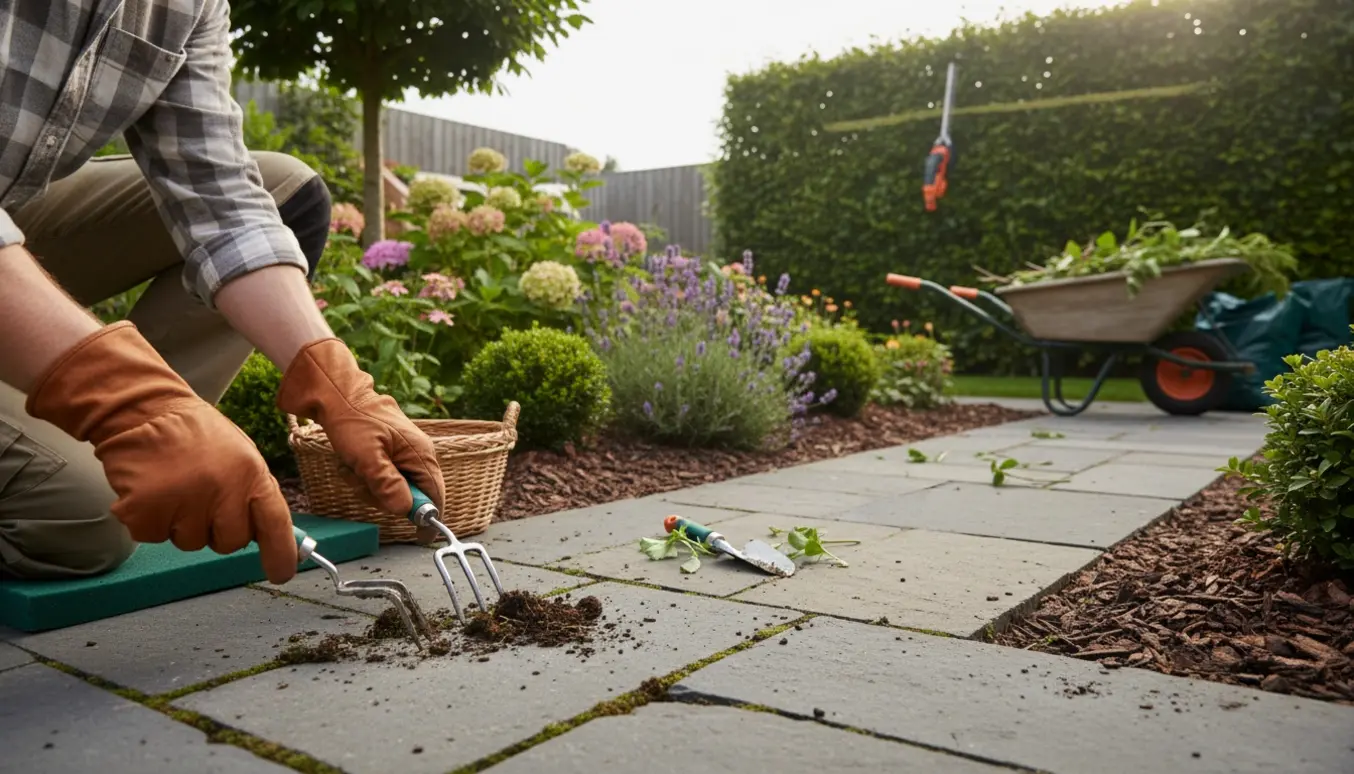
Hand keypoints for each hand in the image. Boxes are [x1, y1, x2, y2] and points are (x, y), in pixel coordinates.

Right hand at [24, 322, 298, 582]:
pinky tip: (151, 490)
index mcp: (251, 472)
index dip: (281, 553)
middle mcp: (222, 489)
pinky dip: (150, 521)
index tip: (280, 573)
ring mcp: (182, 501)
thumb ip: (254, 493)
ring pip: (190, 543)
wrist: (143, 410)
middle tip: (201, 497)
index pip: (275, 522)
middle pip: (230, 543)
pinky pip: (155, 537)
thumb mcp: (240, 455)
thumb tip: (270, 538)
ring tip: (175, 485)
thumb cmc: (196, 436)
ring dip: (181, 524)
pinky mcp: (145, 510)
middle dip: (217, 530)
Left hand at [275, 338, 443, 541]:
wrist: (336, 393)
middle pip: (411, 496)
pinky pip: (380, 477)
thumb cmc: (353, 421)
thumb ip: (387, 485)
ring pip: (392, 489)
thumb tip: (405, 510)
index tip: (419, 538)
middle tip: (363, 483)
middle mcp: (418, 455)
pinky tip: (351, 462)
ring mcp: (403, 454)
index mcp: (421, 454)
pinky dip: (364, 476)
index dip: (429, 518)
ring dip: (368, 486)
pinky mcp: (388, 453)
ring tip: (353, 468)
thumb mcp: (366, 457)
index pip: (436, 495)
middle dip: (383, 496)